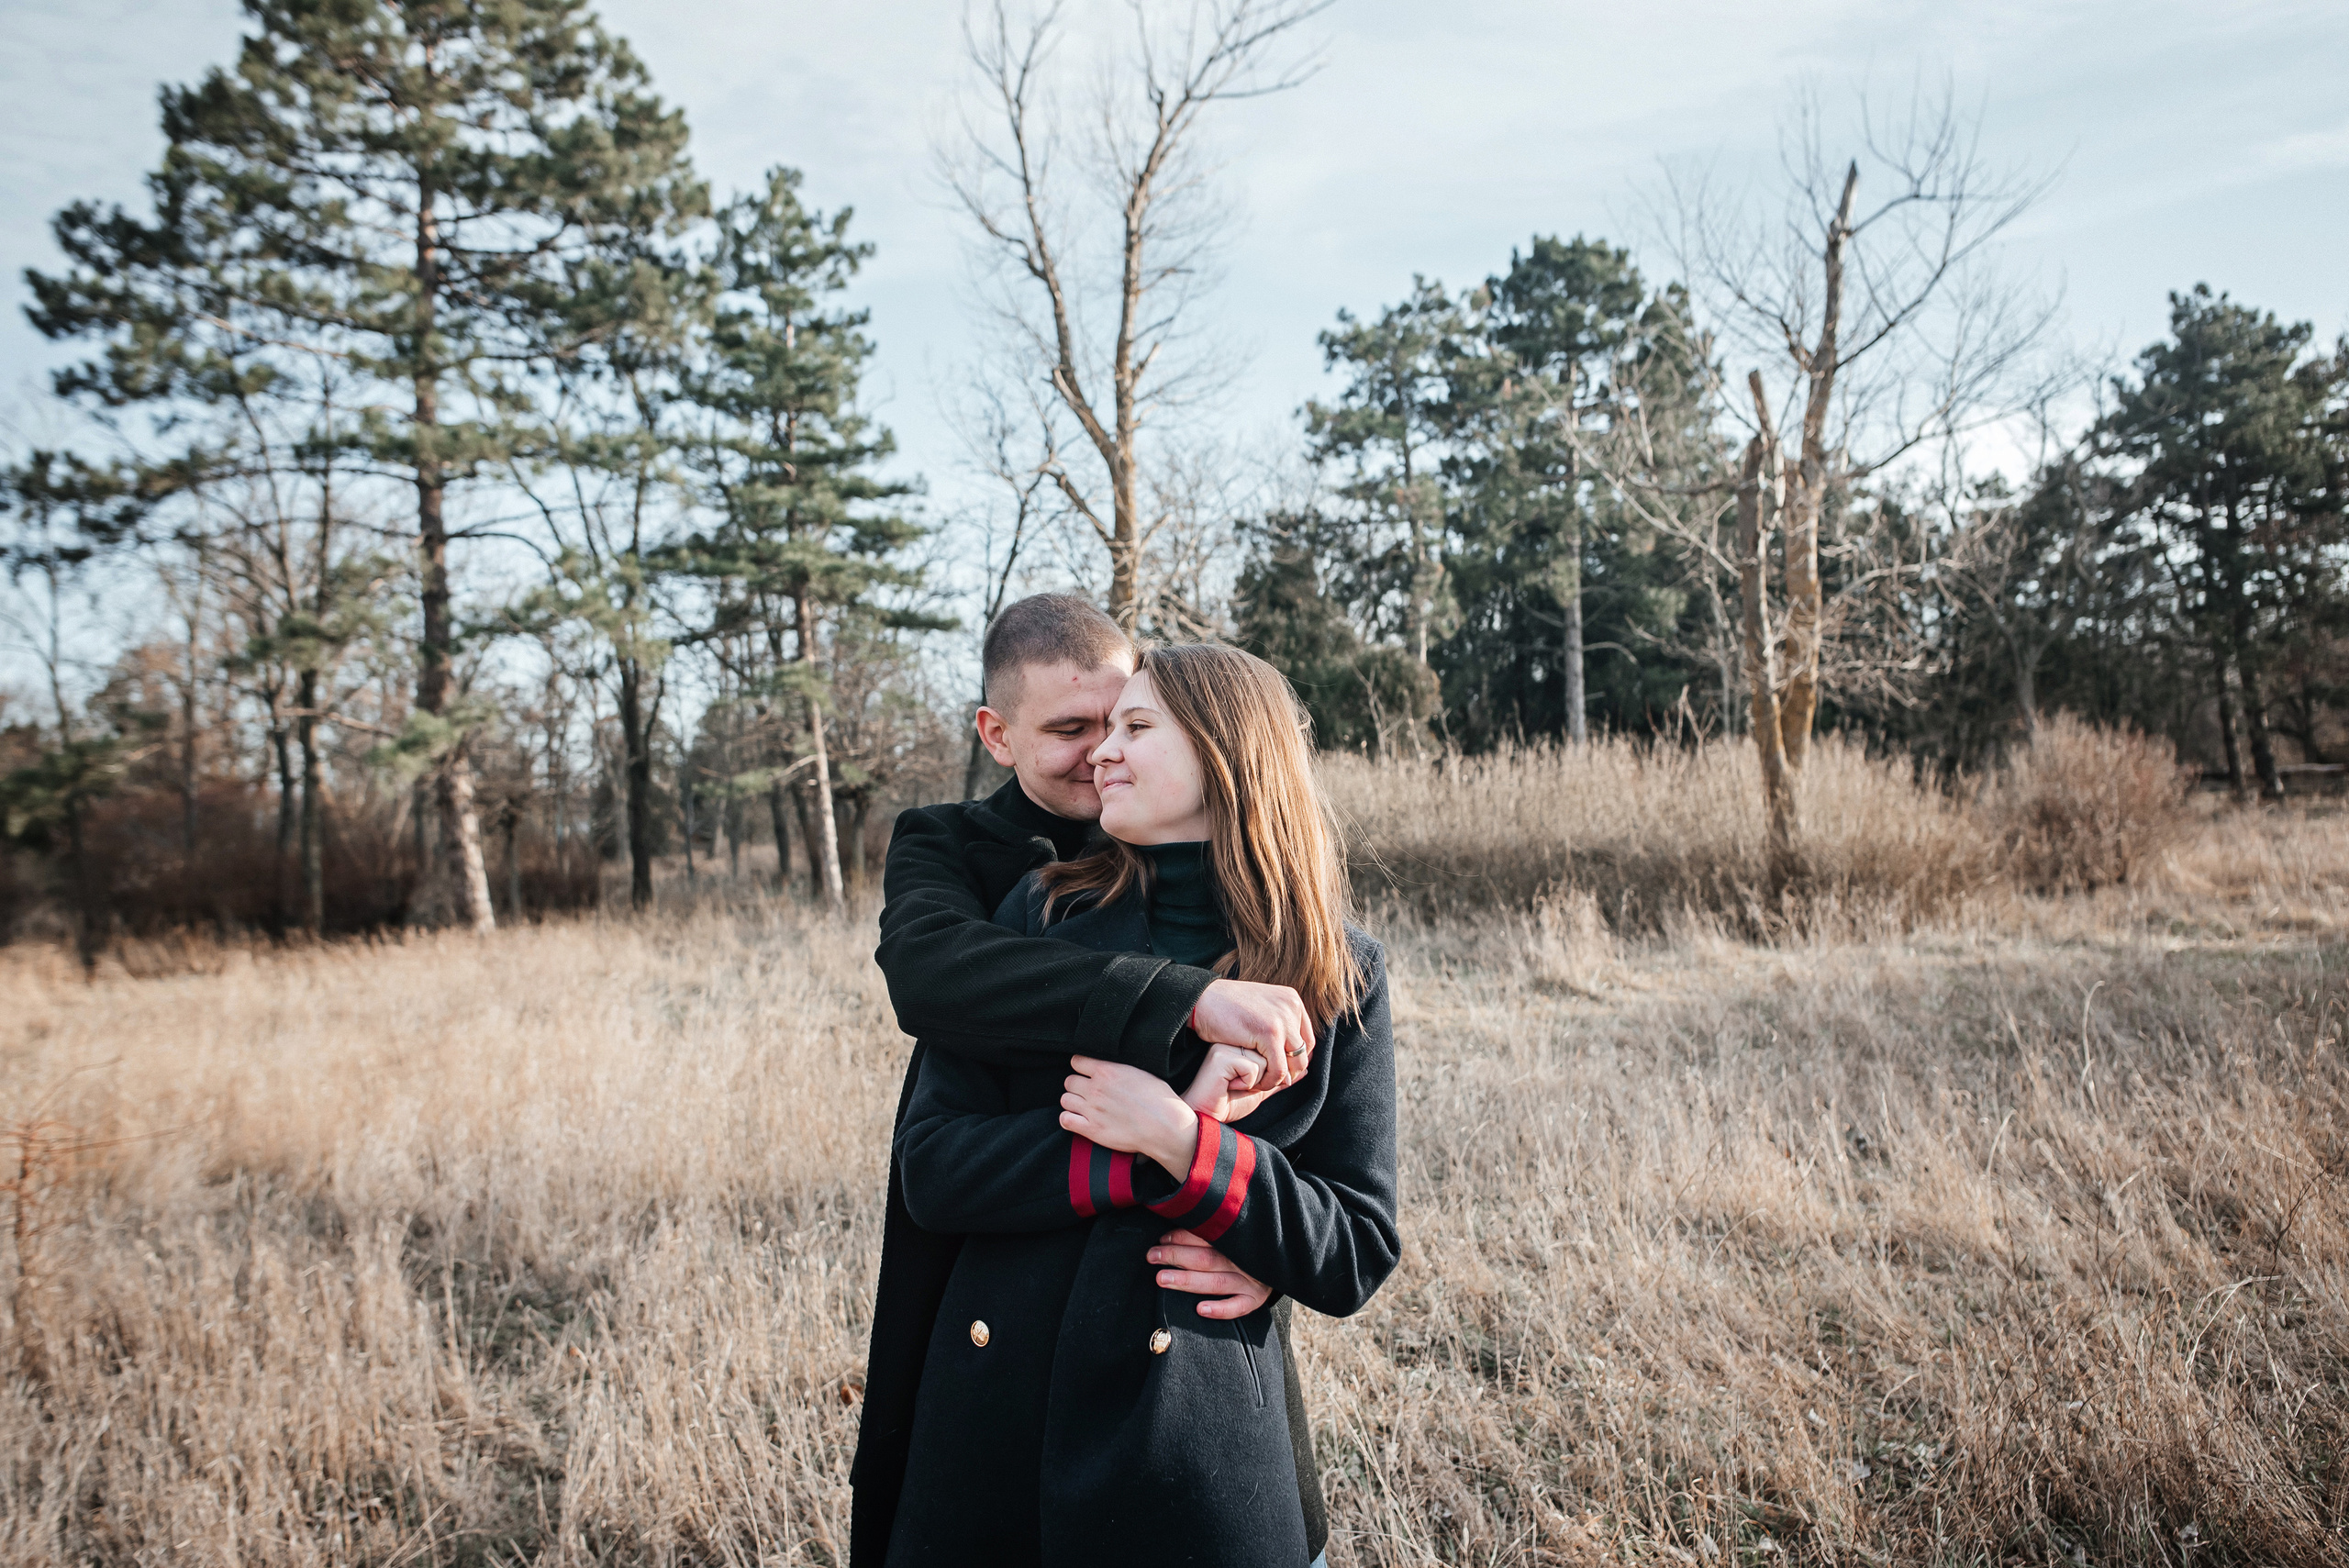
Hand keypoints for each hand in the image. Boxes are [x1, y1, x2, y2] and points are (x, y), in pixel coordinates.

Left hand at [1061, 1055, 1198, 1175]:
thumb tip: (1111, 1067)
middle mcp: (1096, 1088)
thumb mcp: (1142, 1072)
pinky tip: (1078, 1119)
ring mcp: (1092, 1109)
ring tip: (1084, 1106)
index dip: (1081, 1067)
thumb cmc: (1160, 1100)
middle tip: (1089, 1092)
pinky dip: (1068, 1119)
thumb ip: (1120, 1068)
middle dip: (1077, 1085)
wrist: (1165, 1127)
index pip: (1076, 1061)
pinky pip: (1065, 1120)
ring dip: (1073, 1102)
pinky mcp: (1092, 1129)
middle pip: (1069, 1081)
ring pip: (1065, 1099)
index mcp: (1108, 1071)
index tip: (1087, 1073)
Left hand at [1148, 1227, 1270, 1319]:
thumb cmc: (1245, 1249)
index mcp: (1236, 1239)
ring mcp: (1250, 1280)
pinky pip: (1238, 1307)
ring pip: (1216, 1281)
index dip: (1181, 1237)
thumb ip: (1209, 1232)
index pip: (1206, 1236)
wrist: (1281, 1262)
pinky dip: (1220, 1309)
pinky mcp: (1255, 1299)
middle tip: (1152, 1257)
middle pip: (1206, 1258)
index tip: (1161, 1240)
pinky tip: (1200, 1309)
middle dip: (1176, 1256)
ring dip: (1187, 1280)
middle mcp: (1242, 1260)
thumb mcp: (1233, 1234)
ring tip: (1162, 1279)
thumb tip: (1170, 1232)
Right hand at [1182, 1042, 1278, 1123]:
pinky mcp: (1221, 1057)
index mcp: (1241, 1044)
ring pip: (1264, 1061)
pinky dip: (1246, 1083)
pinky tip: (1228, 1086)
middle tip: (1239, 1085)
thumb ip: (1280, 1077)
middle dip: (1261, 1078)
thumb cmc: (1229, 1103)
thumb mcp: (1261, 1088)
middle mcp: (1233, 1041)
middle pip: (1270, 1055)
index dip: (1266, 1075)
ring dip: (1254, 1082)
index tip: (1244, 1083)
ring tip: (1233, 1085)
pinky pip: (1252, 1068)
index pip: (1272, 1053)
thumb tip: (1306, 1069)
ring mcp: (1226, 1047)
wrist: (1206, 1118)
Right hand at [1191, 978, 1314, 1091]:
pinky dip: (1269, 1082)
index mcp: (1292, 1000)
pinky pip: (1279, 1069)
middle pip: (1303, 1052)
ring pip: (1295, 1063)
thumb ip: (1279, 1025)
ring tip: (1264, 1083)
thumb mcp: (1260, 1010)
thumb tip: (1300, 1053)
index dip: (1295, 1059)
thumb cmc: (1225, 1007)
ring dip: (1280, 1079)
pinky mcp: (1269, 1033)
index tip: (1281, 1071)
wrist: (1202, 1000)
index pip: (1307, 1038)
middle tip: (1272, 1081)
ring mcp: (1282, 1019)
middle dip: (1290, 1071)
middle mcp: (1291, 1007)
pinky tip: (1254, 1083)